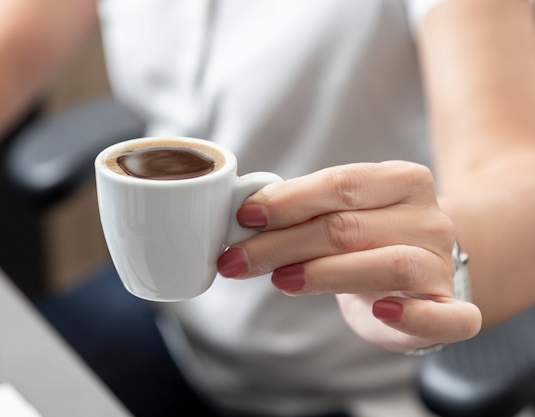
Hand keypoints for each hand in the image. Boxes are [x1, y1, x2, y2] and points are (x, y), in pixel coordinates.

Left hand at [217, 161, 481, 351]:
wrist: (421, 271)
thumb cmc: (369, 239)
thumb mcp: (340, 214)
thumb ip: (304, 211)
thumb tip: (246, 217)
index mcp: (403, 181)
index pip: (342, 185)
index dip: (289, 201)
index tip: (245, 216)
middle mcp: (429, 219)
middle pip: (349, 227)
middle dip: (282, 244)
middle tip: (236, 260)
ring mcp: (443, 264)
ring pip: (389, 265)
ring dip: (325, 274)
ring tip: (280, 280)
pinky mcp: (454, 309)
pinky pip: (447, 316)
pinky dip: (414, 316)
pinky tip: (381, 312)